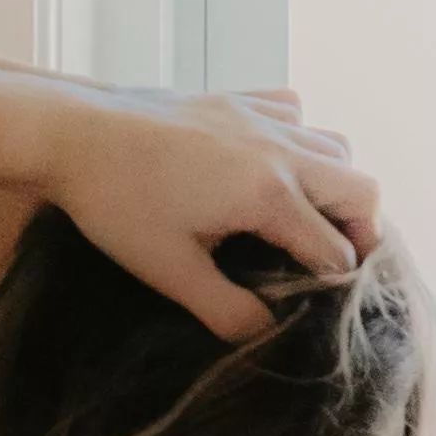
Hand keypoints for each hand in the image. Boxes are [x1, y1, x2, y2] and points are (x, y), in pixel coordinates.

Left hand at [39, 84, 378, 336]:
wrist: (74, 134)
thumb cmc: (116, 205)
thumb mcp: (170, 272)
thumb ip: (226, 310)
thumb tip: (268, 337)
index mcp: (269, 195)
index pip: (336, 250)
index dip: (338, 285)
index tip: (322, 306)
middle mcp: (281, 150)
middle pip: (362, 191)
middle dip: (360, 232)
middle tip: (331, 263)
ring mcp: (263, 118)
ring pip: (338, 148)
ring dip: (336, 186)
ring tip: (306, 219)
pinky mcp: (240, 98)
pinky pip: (298, 114)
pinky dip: (302, 141)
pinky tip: (272, 165)